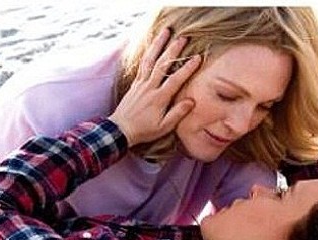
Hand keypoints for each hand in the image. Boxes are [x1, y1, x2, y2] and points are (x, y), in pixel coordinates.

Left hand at [109, 28, 200, 146]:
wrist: (120, 129)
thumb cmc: (144, 130)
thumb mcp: (163, 127)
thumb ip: (177, 113)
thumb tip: (191, 101)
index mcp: (159, 98)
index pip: (175, 80)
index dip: (187, 68)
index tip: (197, 58)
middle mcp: (149, 87)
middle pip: (162, 64)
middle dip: (174, 49)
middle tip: (184, 38)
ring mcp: (141, 83)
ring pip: (150, 59)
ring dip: (158, 44)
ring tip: (166, 31)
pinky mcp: (135, 83)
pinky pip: (142, 64)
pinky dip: (148, 52)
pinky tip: (153, 45)